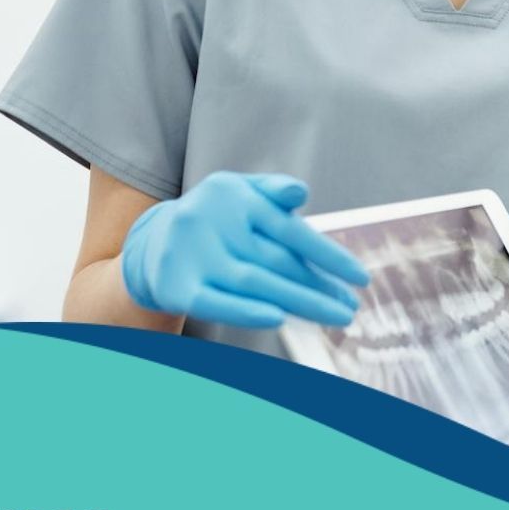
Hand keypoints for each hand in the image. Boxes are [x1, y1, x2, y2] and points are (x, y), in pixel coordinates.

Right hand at [120, 170, 368, 327]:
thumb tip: (301, 192)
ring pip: (254, 282)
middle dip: (319, 285)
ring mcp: (191, 254)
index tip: (359, 277)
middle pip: (277, 259)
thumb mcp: (238, 193)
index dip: (328, 254)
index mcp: (233, 195)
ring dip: (299, 301)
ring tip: (334, 316)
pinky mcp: (176, 286)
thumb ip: (272, 191)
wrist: (149, 244)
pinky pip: (216, 303)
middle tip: (350, 306)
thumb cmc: (212, 220)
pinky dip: (247, 311)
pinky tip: (279, 318)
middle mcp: (210, 220)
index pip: (289, 229)